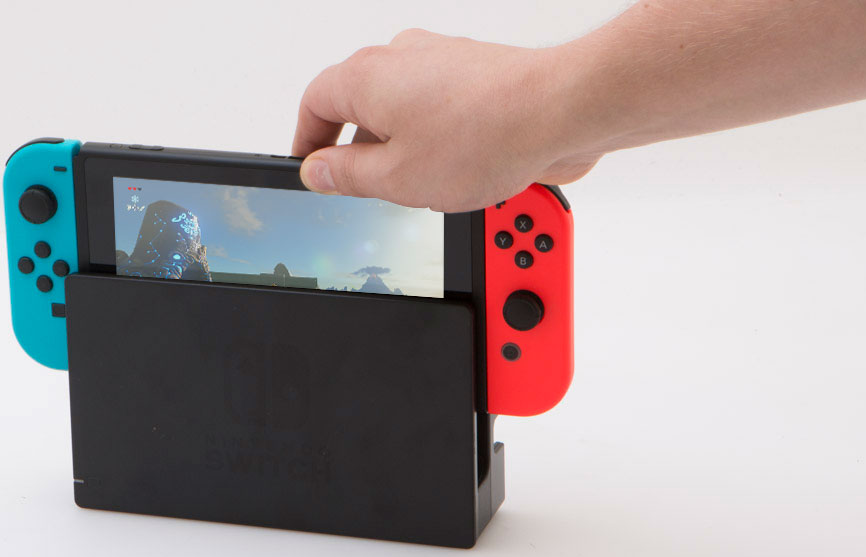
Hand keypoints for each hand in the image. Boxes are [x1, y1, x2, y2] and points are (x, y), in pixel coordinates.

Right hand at [291, 29, 600, 212]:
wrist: (558, 110)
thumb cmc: (484, 135)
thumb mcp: (396, 178)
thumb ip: (347, 175)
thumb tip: (318, 170)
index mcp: (365, 77)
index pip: (314, 104)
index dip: (307, 143)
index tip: (311, 170)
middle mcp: (399, 57)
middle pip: (359, 105)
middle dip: (359, 151)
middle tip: (365, 189)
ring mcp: (439, 59)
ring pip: (401, 107)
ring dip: (402, 147)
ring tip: (419, 186)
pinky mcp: (474, 72)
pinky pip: (438, 106)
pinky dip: (436, 137)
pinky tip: (456, 168)